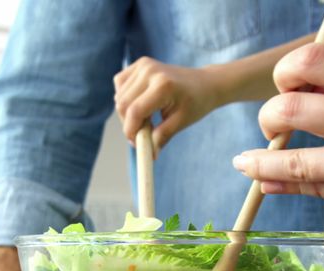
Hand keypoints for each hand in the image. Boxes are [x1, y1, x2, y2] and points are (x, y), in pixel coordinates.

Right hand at [113, 57, 227, 151]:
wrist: (205, 83)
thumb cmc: (196, 103)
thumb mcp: (181, 122)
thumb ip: (162, 137)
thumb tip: (149, 154)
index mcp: (163, 86)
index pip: (135, 112)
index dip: (131, 131)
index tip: (137, 144)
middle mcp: (150, 71)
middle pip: (123, 105)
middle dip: (129, 124)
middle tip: (144, 134)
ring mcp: (144, 65)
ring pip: (119, 96)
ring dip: (127, 113)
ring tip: (147, 119)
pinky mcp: (140, 63)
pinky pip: (120, 84)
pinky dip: (125, 98)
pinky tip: (140, 103)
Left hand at [230, 43, 323, 239]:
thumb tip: (305, 92)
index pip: (311, 60)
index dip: (287, 71)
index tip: (286, 85)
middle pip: (287, 108)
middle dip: (268, 116)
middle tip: (272, 125)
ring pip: (288, 159)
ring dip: (259, 161)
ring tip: (246, 162)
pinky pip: (308, 188)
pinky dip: (279, 184)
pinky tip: (267, 182)